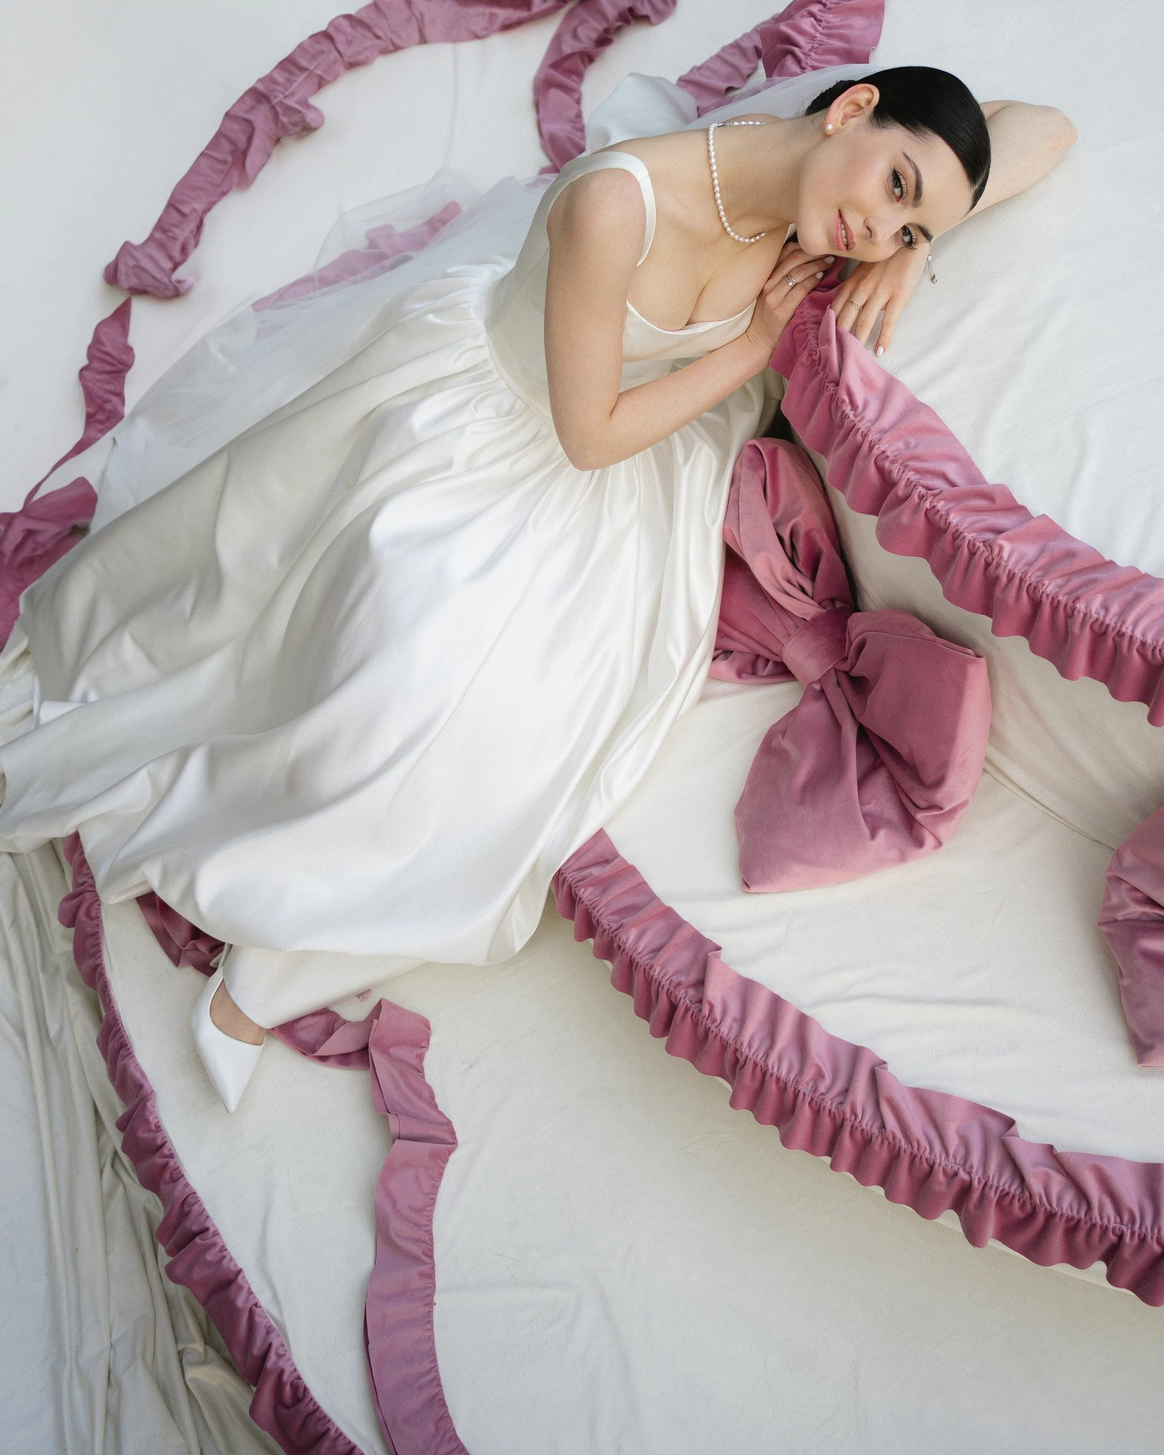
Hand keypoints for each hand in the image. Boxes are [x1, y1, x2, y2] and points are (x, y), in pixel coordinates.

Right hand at [744, 239, 833, 358]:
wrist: (757, 342)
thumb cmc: (768, 317)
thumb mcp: (771, 293)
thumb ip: (783, 278)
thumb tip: (808, 261)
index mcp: (766, 277)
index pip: (785, 251)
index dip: (804, 246)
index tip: (818, 247)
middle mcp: (768, 284)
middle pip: (793, 258)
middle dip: (813, 253)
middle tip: (828, 252)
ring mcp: (773, 297)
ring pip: (798, 272)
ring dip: (817, 264)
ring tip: (829, 262)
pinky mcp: (781, 310)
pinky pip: (800, 289)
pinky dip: (813, 280)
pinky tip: (821, 276)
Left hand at [829, 245, 928, 353]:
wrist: (911, 234)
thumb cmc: (887, 251)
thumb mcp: (865, 265)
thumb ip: (856, 283)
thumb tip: (850, 304)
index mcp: (853, 280)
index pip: (836, 307)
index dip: (829, 325)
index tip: (823, 340)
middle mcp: (863, 287)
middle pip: (846, 317)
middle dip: (838, 338)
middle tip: (832, 355)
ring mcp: (880, 292)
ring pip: (864, 321)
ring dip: (857, 341)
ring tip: (852, 358)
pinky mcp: (898, 295)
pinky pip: (889, 320)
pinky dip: (884, 337)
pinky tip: (880, 350)